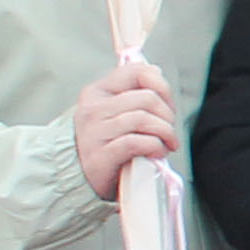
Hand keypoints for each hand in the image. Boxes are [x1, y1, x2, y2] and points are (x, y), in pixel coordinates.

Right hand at [70, 58, 177, 199]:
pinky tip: (156, 153)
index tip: (168, 104)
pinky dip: (154, 147)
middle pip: (147, 98)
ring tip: (166, 143)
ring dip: (165, 133)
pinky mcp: (100, 157)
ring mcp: (94, 133)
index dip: (162, 86)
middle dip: (168, 115)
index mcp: (98, 92)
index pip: (136, 71)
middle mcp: (93, 109)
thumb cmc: (106, 143)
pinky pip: (136, 143)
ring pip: (143, 119)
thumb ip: (133, 92)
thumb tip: (156, 71)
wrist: (81, 177)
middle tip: (168, 130)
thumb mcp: (115, 112)